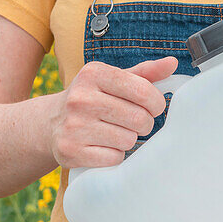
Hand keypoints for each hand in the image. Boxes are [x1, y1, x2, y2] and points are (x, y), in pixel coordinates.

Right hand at [50, 56, 177, 169]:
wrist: (50, 123)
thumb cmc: (91, 99)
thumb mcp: (112, 80)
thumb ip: (144, 73)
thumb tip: (172, 63)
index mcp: (93, 74)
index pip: (143, 91)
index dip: (156, 103)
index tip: (153, 107)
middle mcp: (81, 98)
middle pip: (139, 118)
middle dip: (144, 124)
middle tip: (135, 123)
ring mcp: (74, 126)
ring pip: (128, 140)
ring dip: (128, 140)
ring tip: (115, 133)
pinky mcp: (71, 151)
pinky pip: (114, 158)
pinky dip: (115, 155)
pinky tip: (103, 146)